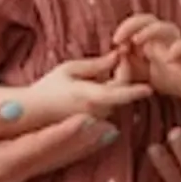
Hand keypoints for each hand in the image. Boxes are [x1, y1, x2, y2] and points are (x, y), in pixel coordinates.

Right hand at [0, 94, 123, 181]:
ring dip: (83, 148)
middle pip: (57, 155)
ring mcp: (18, 176)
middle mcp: (16, 172)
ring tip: (109, 134)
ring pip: (58, 161)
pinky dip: (70, 154)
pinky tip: (83, 145)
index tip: (89, 117)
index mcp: (2, 160)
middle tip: (113, 124)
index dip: (66, 130)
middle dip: (85, 140)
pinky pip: (50, 163)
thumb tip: (16, 108)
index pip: (41, 143)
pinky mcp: (18, 174)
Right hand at [19, 53, 153, 127]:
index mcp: (91, 96)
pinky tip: (97, 84)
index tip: (147, 85)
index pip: (122, 93)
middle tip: (117, 56)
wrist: (33, 112)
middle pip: (121, 94)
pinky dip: (108, 95)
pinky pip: (107, 108)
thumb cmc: (48, 88)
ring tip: (104, 68)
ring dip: (115, 85)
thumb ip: (96, 64)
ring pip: (115, 102)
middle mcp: (97, 111)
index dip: (136, 89)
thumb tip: (117, 57)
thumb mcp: (70, 69)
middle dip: (122, 75)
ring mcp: (95, 121)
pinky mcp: (92, 125)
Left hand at [114, 14, 180, 105]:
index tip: (114, 42)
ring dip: (150, 31)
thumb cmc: (170, 78)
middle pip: (149, 19)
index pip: (137, 23)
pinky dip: (178, 49)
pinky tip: (169, 58)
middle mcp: (165, 40)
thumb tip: (116, 54)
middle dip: (132, 24)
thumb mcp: (142, 74)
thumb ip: (128, 65)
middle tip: (117, 39)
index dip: (124, 28)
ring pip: (168, 28)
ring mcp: (178, 47)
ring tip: (137, 41)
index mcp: (153, 41)